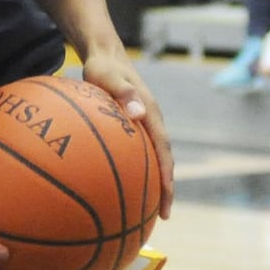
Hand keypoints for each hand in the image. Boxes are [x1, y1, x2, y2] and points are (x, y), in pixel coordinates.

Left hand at [77, 50, 173, 219]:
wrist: (104, 55)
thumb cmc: (103, 67)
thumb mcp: (107, 75)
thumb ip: (121, 91)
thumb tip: (139, 113)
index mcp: (151, 115)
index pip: (163, 152)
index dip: (167, 178)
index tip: (166, 200)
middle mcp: (151, 122)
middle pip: (163, 161)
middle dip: (165, 188)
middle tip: (162, 215)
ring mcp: (143, 124)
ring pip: (151, 158)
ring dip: (152, 182)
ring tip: (144, 209)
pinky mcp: (131, 125)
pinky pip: (136, 152)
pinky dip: (134, 169)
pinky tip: (119, 184)